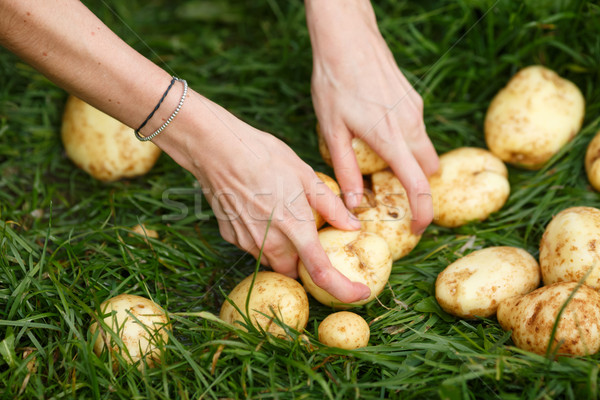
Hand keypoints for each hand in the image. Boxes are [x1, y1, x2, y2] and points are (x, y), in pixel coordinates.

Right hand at [155, 91, 370, 302]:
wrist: (217, 149)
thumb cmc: (265, 156)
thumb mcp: (306, 176)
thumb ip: (332, 206)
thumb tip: (353, 225)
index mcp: (295, 229)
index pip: (322, 274)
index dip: (344, 290)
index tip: (359, 292)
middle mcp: (270, 243)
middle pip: (295, 270)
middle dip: (306, 263)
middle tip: (312, 237)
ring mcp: (247, 242)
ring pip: (273, 259)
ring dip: (285, 249)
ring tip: (283, 215)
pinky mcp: (231, 236)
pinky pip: (254, 245)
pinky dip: (264, 236)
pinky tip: (261, 209)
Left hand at [305, 0, 438, 233]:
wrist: (347, 37)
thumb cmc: (334, 82)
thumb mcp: (332, 130)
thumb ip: (346, 169)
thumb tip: (355, 203)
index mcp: (390, 137)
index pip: (418, 184)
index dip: (423, 212)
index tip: (418, 229)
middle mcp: (411, 124)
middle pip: (428, 169)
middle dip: (417, 187)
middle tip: (392, 194)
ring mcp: (415, 109)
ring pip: (424, 148)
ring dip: (410, 163)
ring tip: (379, 161)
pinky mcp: (413, 98)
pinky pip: (417, 129)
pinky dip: (406, 142)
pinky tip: (378, 132)